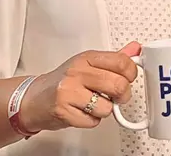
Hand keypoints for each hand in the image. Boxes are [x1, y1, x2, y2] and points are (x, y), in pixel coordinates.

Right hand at [18, 42, 140, 132]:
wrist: (34, 99)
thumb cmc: (64, 81)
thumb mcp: (88, 64)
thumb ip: (114, 59)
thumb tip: (136, 49)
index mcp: (87, 58)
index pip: (122, 62)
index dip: (131, 74)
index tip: (127, 78)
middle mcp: (77, 72)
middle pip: (118, 85)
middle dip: (122, 96)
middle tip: (115, 96)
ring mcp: (69, 91)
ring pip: (108, 107)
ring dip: (105, 110)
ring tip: (93, 104)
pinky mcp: (63, 111)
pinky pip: (93, 121)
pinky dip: (91, 120)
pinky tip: (82, 112)